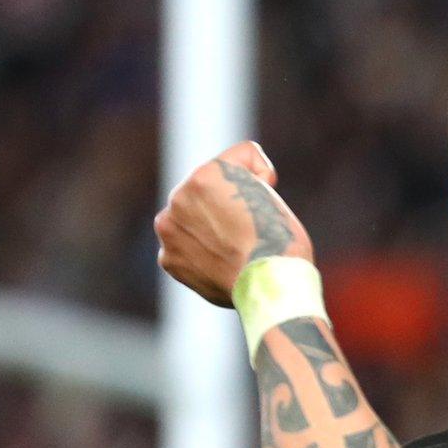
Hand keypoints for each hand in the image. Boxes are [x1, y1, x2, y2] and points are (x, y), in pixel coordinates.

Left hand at [154, 141, 312, 306]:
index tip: (267, 197)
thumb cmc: (279, 238)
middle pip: (210, 190)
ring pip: (193, 218)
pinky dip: (202, 254)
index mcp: (206, 174)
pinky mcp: (168, 259)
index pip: (240, 161)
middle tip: (250, 228)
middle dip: (226, 202)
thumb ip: (235, 182)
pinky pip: (186, 246)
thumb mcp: (266, 189)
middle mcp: (178, 198)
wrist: (271, 286)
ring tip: (234, 248)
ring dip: (210, 227)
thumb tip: (218, 197)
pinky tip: (222, 264)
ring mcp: (169, 230)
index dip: (261, 179)